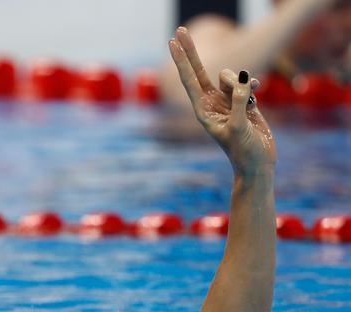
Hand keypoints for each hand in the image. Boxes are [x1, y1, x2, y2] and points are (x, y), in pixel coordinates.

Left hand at [168, 27, 276, 176]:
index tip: (172, 42)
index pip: (189, 79)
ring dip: (239, 82)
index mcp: (203, 110)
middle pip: (199, 70)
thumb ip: (238, 101)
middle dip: (191, 51)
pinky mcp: (242, 102)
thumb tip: (242, 78)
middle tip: (180, 30)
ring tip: (247, 103)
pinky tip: (257, 94)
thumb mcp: (239, 127)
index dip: (182, 59)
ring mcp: (226, 102)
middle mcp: (211, 103)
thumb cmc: (243, 151)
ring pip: (229, 76)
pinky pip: (246, 83)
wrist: (257, 164)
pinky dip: (252, 85)